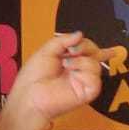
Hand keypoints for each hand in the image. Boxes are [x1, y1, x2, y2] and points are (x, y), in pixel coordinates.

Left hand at [0, 31, 117, 129]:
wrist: (29, 95)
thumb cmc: (33, 77)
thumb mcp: (47, 51)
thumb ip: (63, 40)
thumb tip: (80, 34)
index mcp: (70, 62)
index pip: (88, 52)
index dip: (98, 49)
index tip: (98, 46)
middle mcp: (79, 72)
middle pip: (94, 54)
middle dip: (85, 46)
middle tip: (71, 50)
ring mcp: (83, 82)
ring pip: (96, 64)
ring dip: (81, 59)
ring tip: (66, 63)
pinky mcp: (87, 92)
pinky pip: (95, 78)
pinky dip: (84, 70)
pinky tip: (71, 72)